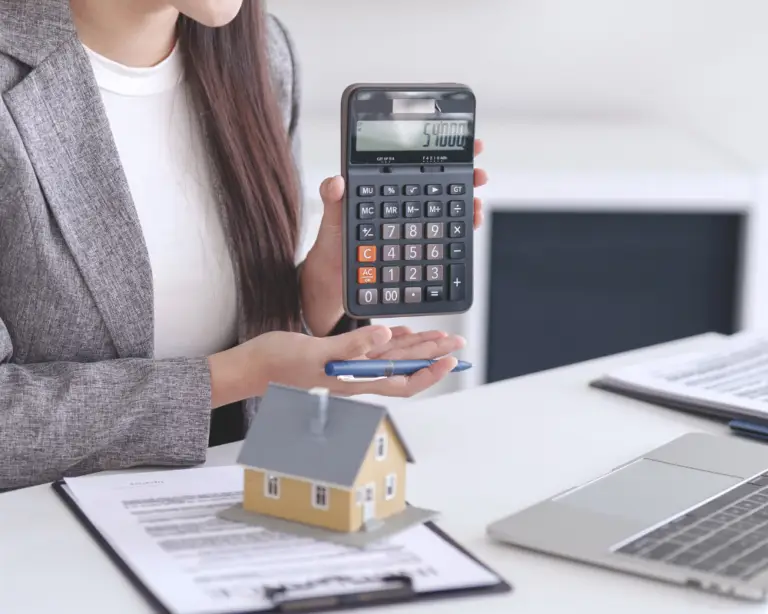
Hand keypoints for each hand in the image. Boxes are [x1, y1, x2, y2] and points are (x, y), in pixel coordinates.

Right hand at [207, 324, 464, 405]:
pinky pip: (373, 349)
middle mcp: (357, 375)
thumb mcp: (316, 352)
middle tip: (456, 343)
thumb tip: (386, 336)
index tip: (449, 359)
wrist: (252, 366)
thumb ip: (352, 346)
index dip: (429, 371)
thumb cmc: (277, 364)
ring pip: (392, 358)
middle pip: (404, 368)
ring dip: (417, 347)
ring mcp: (349, 366)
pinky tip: (402, 333)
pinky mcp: (339, 356)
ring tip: (440, 337)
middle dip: (432, 355)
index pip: (402, 380)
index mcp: (355, 379)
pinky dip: (391, 340)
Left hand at [312, 139, 488, 258]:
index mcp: (386, 190)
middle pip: (440, 185)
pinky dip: (460, 232)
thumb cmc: (332, 244)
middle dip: (465, 176)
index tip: (463, 143)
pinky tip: (469, 227)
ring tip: (477, 204)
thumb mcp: (331, 218)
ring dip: (467, 205)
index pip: (416, 165)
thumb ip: (333, 198)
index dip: (441, 153)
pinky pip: (443, 237)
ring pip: (447, 210)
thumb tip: (337, 181)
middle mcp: (404, 205)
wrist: (335, 278)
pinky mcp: (417, 247)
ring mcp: (412, 226)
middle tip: (479, 174)